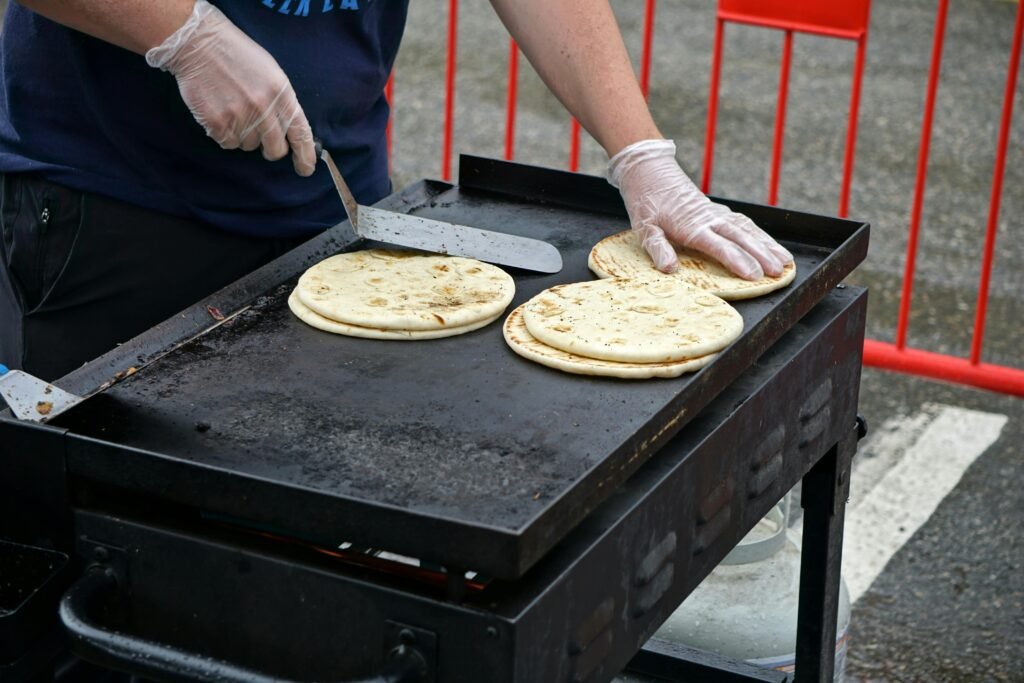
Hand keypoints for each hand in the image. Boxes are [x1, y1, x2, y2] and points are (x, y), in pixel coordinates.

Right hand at [146, 0, 315, 176]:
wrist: (199, 43)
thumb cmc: (238, 56)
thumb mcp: (271, 73)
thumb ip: (281, 102)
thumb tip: (290, 133)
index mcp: (281, 93)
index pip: (300, 133)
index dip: (305, 156)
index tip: (305, 169)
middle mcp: (263, 108)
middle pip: (275, 149)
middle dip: (271, 149)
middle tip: (263, 141)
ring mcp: (240, 116)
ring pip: (250, 147)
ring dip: (244, 136)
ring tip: (234, 110)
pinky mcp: (217, 123)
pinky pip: (228, 144)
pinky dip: (225, 134)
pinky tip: (221, 113)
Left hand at [608, 139, 792, 279]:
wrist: (650, 172)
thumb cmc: (646, 203)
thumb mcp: (644, 228)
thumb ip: (658, 248)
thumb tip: (669, 268)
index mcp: (691, 226)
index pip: (719, 245)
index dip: (737, 260)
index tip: (754, 275)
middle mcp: (709, 218)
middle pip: (741, 237)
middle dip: (762, 255)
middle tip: (779, 271)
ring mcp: (716, 213)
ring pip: (748, 229)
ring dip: (768, 245)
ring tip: (786, 261)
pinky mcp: (719, 211)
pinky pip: (744, 223)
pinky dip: (760, 234)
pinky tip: (772, 245)